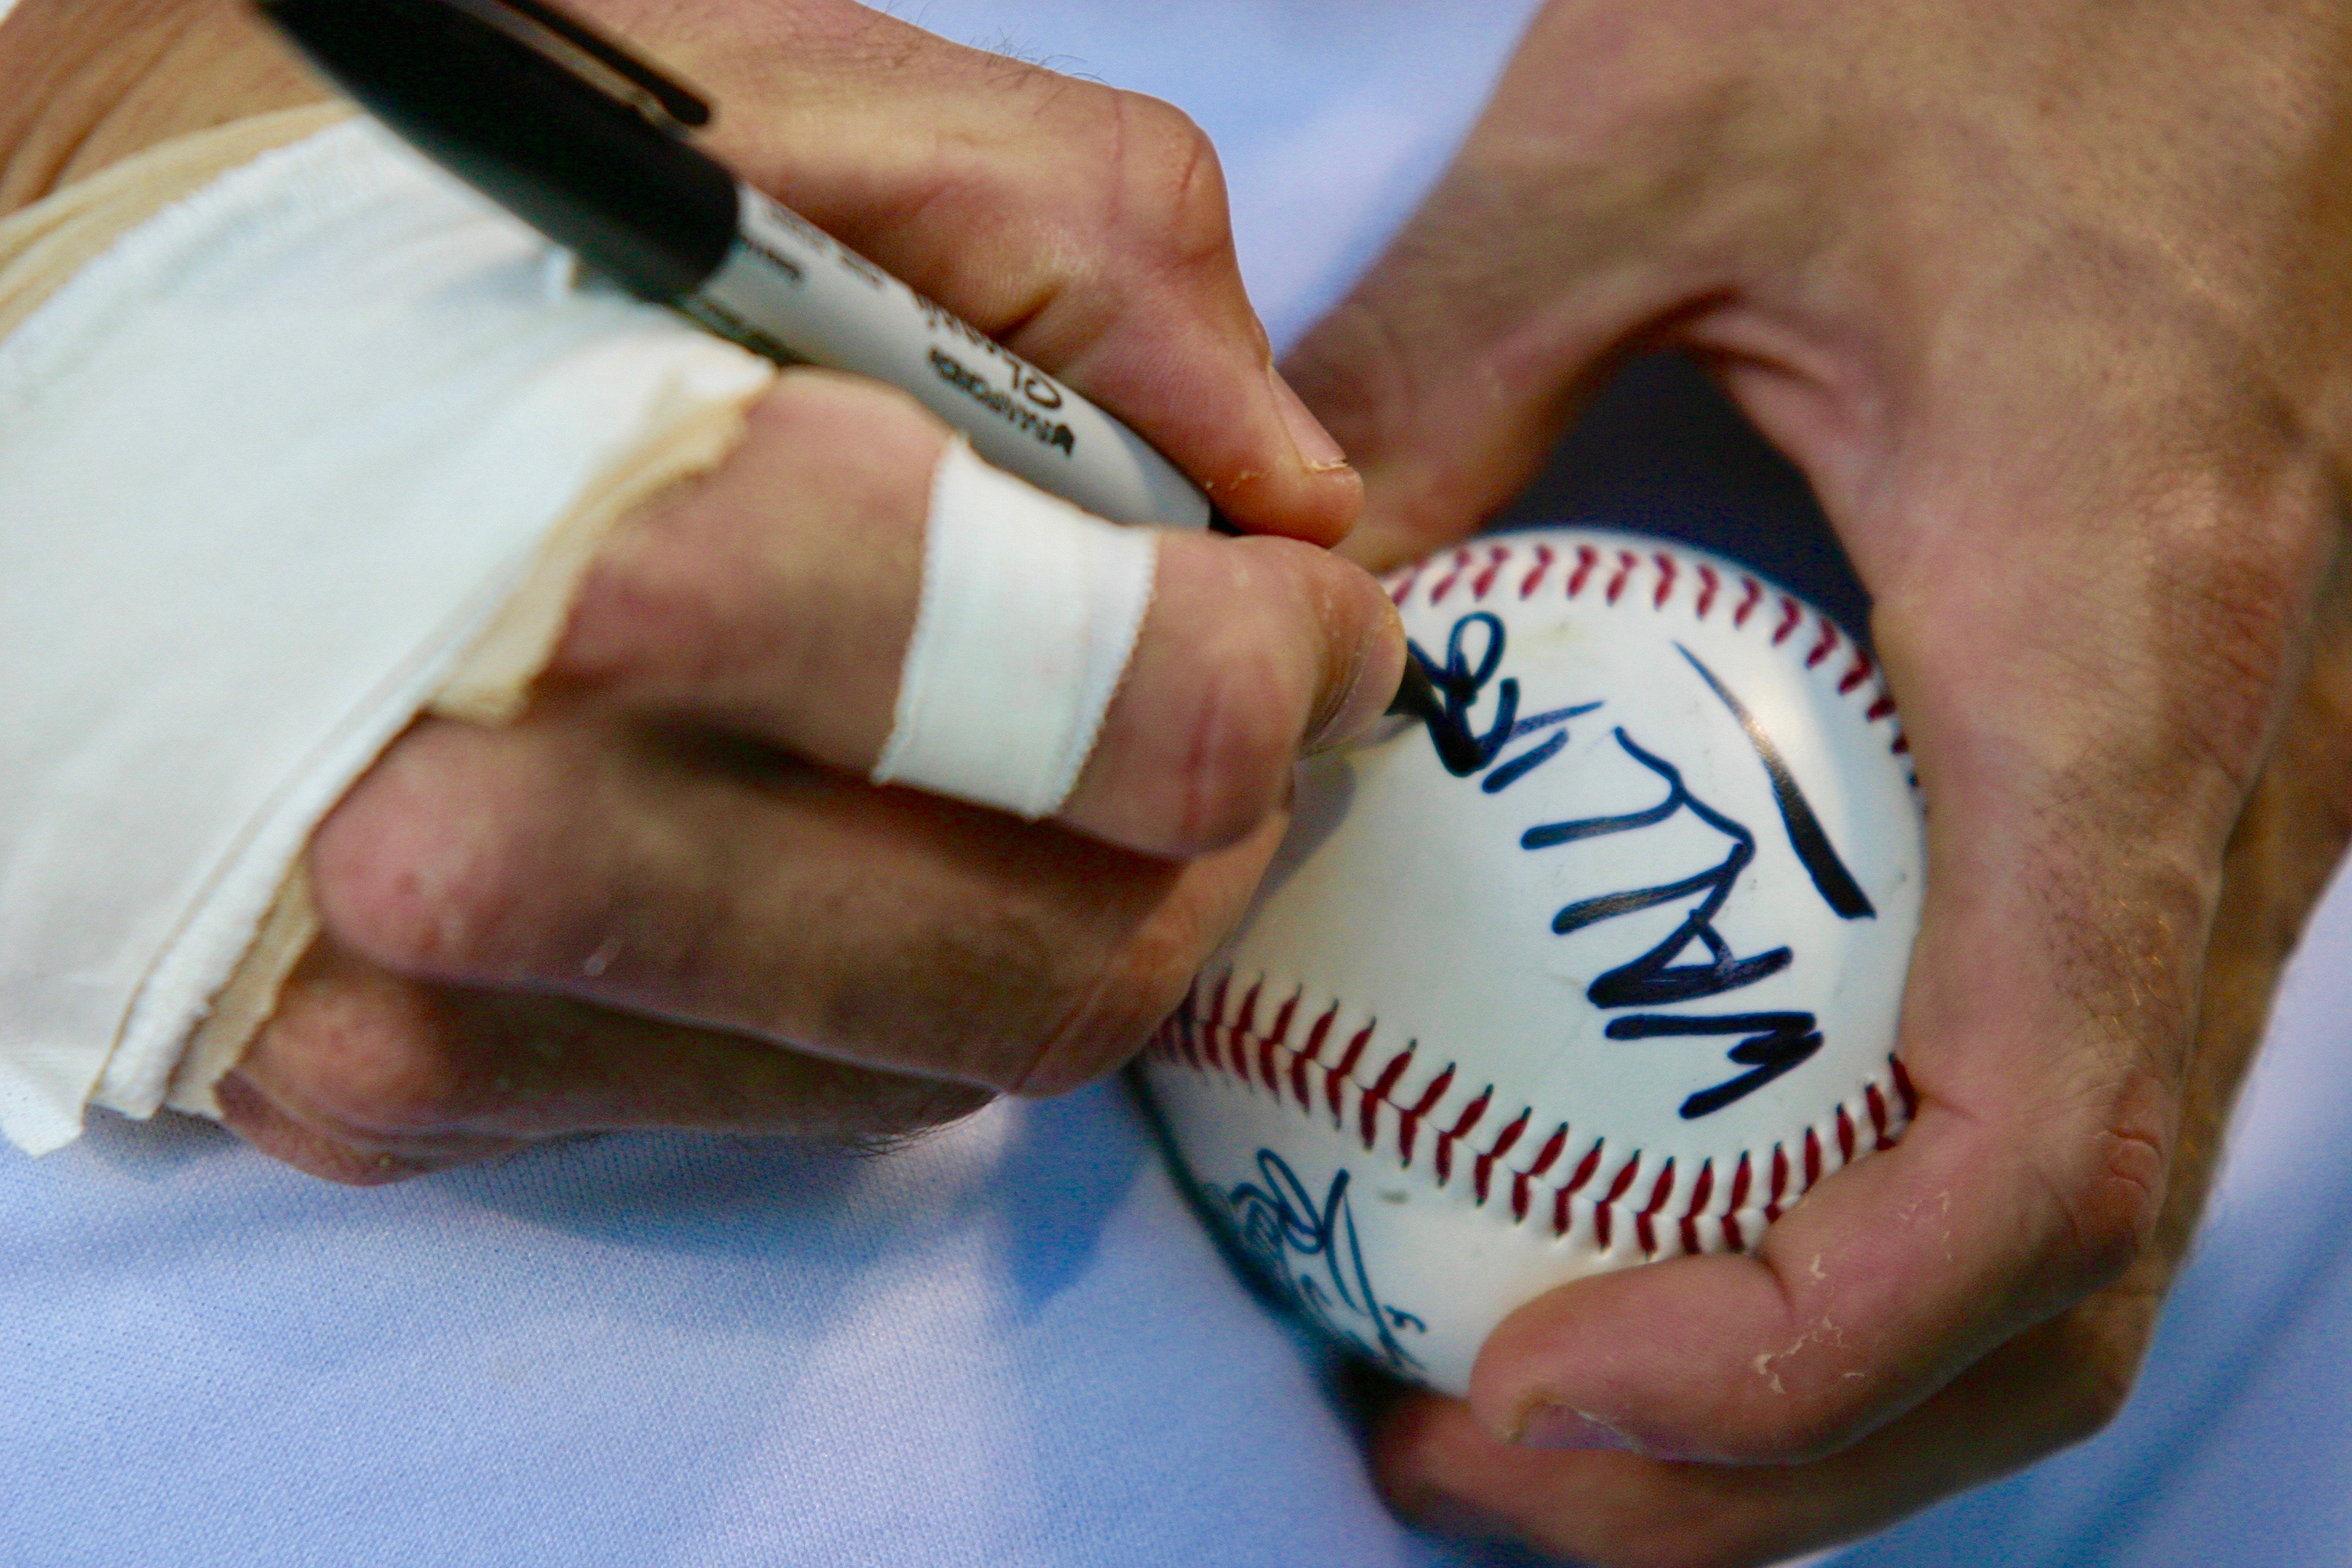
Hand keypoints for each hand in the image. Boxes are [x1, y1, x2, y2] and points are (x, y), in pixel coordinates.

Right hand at [5, 0, 1398, 1180]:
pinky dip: (891, 978)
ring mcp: (422, 1021)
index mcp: (616, 565)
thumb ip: (1084, 251)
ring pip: (940, 1071)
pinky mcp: (382, 1102)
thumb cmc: (366, 183)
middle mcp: (492, 855)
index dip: (1290, 669)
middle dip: (1216, 833)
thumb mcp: (749, 101)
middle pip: (1058, 964)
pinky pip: (778, 1104)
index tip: (1324, 611)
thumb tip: (1291, 494)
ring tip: (1067, 745)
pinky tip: (848, 817)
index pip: (1113, 721)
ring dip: (1074, 911)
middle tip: (1248, 696)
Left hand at [1283, 0, 2351, 1558]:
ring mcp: (2239, 801)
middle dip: (1774, 1452)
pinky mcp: (2185, 778)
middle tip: (1478, 1464)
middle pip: (2062, 1280)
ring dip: (1826, 1381)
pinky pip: (2061, 1085)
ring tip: (1550, 1402)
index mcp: (2122, 646)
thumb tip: (1242, 630)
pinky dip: (1873, 1230)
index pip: (2023, 1152)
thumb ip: (1425, 387)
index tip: (1522, 1409)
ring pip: (2079, 1222)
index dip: (1781, 1363)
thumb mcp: (1646, 145)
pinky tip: (1673, 1210)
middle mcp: (2234, 779)